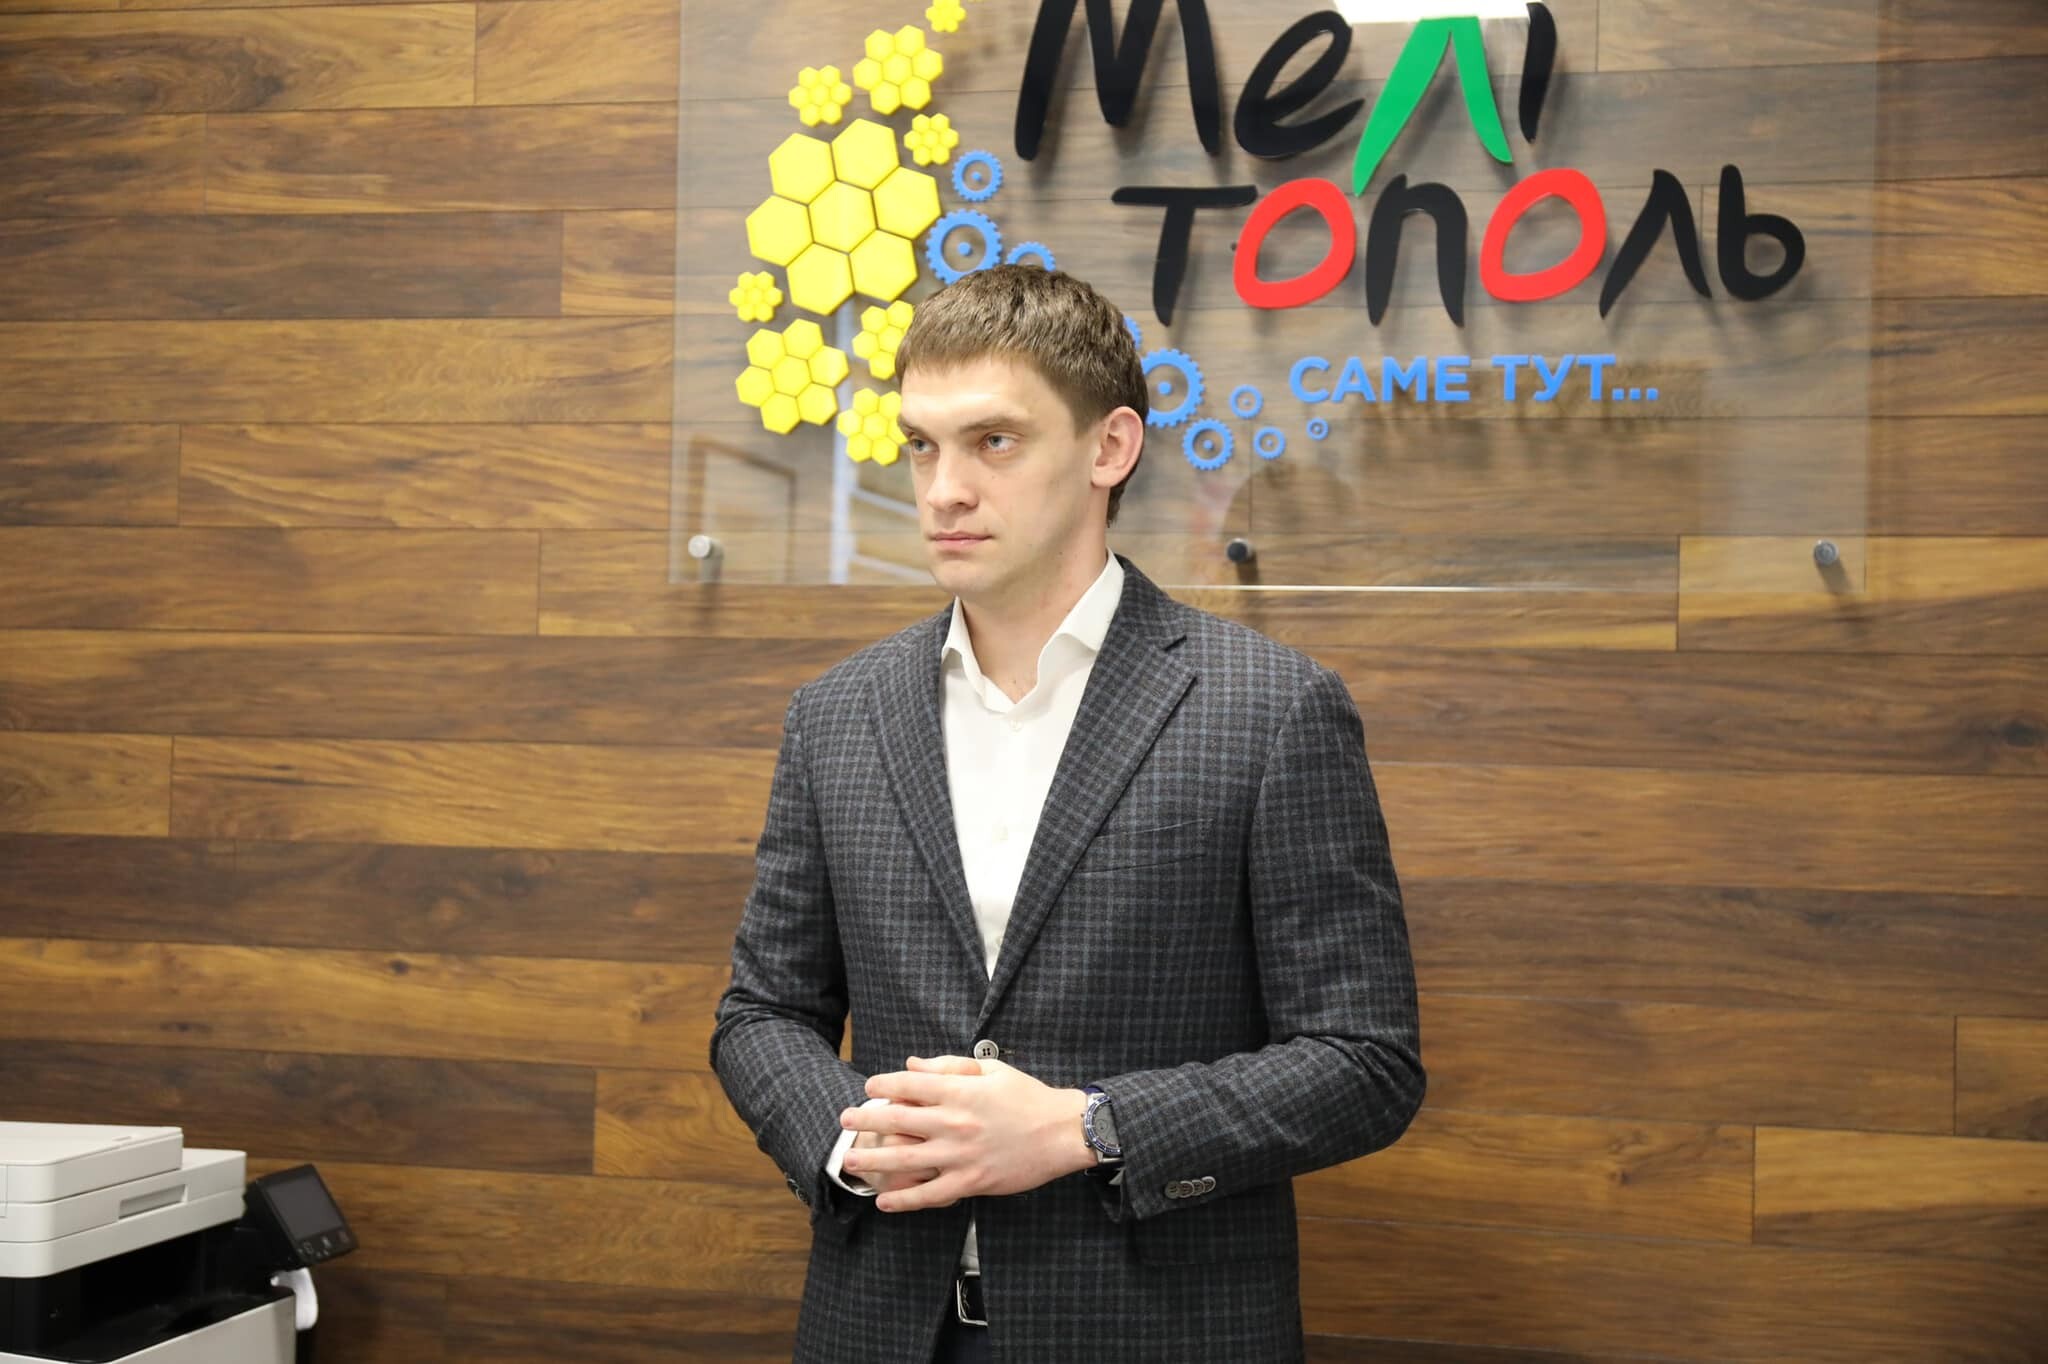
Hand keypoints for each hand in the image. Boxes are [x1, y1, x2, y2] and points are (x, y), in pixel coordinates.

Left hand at [838, 1055, 1094, 1211]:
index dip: (883, 1085)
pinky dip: (905, 1200)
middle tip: (845, 1120)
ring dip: (873, 1161)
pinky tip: (885, 1202)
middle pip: (897, 1121)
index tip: (869, 1087)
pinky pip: (930, 1195)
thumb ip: (949, 1065)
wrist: (1063, 1132)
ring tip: (851, 1161)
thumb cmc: (1028, 1097)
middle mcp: (955, 1122)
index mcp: (960, 1091)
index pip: (909, 1084)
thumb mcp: (991, 1070)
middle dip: (866, 1120)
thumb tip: (911, 1064)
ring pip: (905, 1161)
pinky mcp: (971, 1182)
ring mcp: (961, 1155)